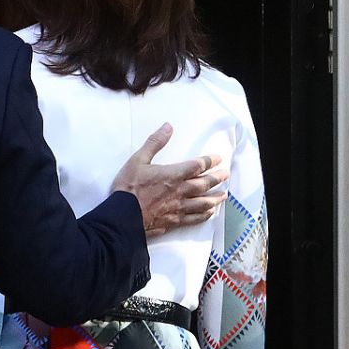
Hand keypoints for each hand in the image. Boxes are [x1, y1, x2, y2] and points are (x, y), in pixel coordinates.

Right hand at [110, 124, 227, 235]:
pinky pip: (194, 218)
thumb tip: (168, 127)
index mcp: (173, 174)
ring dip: (215, 198)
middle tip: (226, 175)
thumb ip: (154, 143)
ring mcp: (178, 207)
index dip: (210, 161)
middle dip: (217, 178)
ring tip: (223, 196)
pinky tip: (209, 214)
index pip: (197, 166)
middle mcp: (180, 191)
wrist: (122, 216)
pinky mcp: (174, 221)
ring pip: (203, 203)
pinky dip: (204, 215)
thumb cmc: (128, 188)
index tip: (218, 159)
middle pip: (204, 184)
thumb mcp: (138, 160)